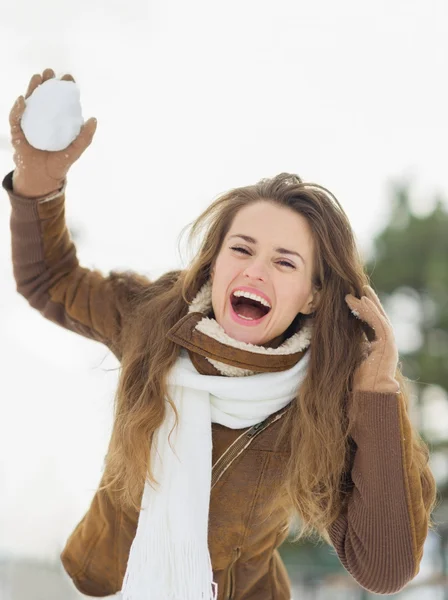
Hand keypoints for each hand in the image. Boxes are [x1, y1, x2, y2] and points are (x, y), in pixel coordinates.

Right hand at [9, 68, 96, 197]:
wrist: (43, 178)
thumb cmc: (59, 163)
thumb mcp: (76, 150)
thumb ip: (85, 136)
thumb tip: (94, 118)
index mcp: (55, 121)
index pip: (59, 101)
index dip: (62, 88)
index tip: (69, 78)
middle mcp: (41, 119)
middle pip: (43, 96)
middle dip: (46, 82)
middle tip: (50, 72)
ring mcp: (28, 124)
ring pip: (29, 102)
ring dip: (32, 88)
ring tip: (38, 77)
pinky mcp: (17, 132)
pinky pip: (15, 118)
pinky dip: (18, 108)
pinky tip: (23, 99)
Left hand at [345, 285, 399, 393]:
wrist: (368, 394)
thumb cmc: (357, 381)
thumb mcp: (351, 357)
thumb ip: (351, 345)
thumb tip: (338, 334)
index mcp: (377, 347)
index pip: (372, 324)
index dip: (365, 311)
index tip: (354, 299)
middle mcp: (385, 344)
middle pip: (378, 318)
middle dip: (370, 303)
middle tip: (361, 288)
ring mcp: (389, 344)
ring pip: (379, 318)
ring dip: (369, 304)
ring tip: (360, 292)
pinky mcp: (388, 345)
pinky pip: (380, 323)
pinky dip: (371, 311)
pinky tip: (363, 301)